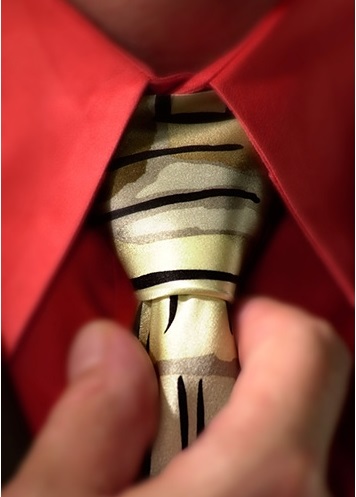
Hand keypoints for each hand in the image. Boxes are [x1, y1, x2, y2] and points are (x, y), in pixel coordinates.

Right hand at [4, 297, 350, 496]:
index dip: (259, 318)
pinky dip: (253, 472)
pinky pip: (296, 489)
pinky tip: (196, 491)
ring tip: (176, 463)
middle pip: (308, 393)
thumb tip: (108, 349)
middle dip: (240, 378)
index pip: (307, 345)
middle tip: (173, 401)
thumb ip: (88, 421)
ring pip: (302, 446)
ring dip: (243, 432)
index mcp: (260, 485)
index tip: (211, 329)